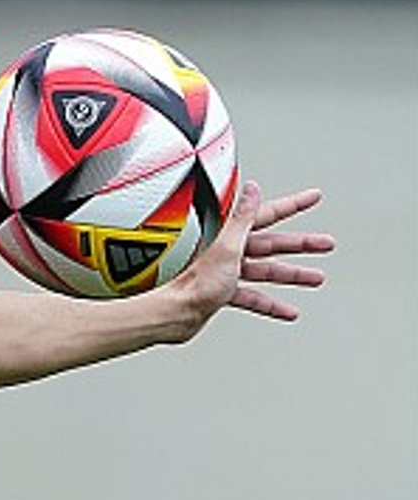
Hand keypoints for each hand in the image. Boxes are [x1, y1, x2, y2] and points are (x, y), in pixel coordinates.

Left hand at [171, 181, 335, 334]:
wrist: (173, 312)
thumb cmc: (191, 279)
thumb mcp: (227, 246)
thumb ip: (242, 218)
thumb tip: (252, 188)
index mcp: (227, 231)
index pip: (267, 213)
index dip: (293, 205)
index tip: (313, 197)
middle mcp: (225, 248)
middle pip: (270, 243)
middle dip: (300, 244)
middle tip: (326, 243)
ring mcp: (223, 270)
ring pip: (263, 270)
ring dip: (290, 275)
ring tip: (316, 278)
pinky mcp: (219, 290)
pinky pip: (251, 295)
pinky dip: (269, 303)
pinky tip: (287, 310)